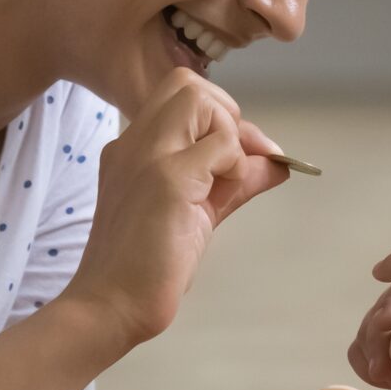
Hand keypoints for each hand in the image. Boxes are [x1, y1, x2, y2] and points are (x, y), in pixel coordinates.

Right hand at [63, 67, 289, 355]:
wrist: (111, 305)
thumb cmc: (148, 266)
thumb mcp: (199, 212)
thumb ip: (235, 182)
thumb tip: (278, 163)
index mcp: (133, 147)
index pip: (182, 97)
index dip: (220, 119)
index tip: (238, 161)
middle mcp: (134, 142)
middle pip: (188, 84)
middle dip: (225, 115)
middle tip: (234, 164)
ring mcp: (147, 155)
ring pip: (200, 98)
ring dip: (228, 136)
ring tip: (223, 182)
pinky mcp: (167, 178)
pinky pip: (219, 144)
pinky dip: (234, 165)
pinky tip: (217, 200)